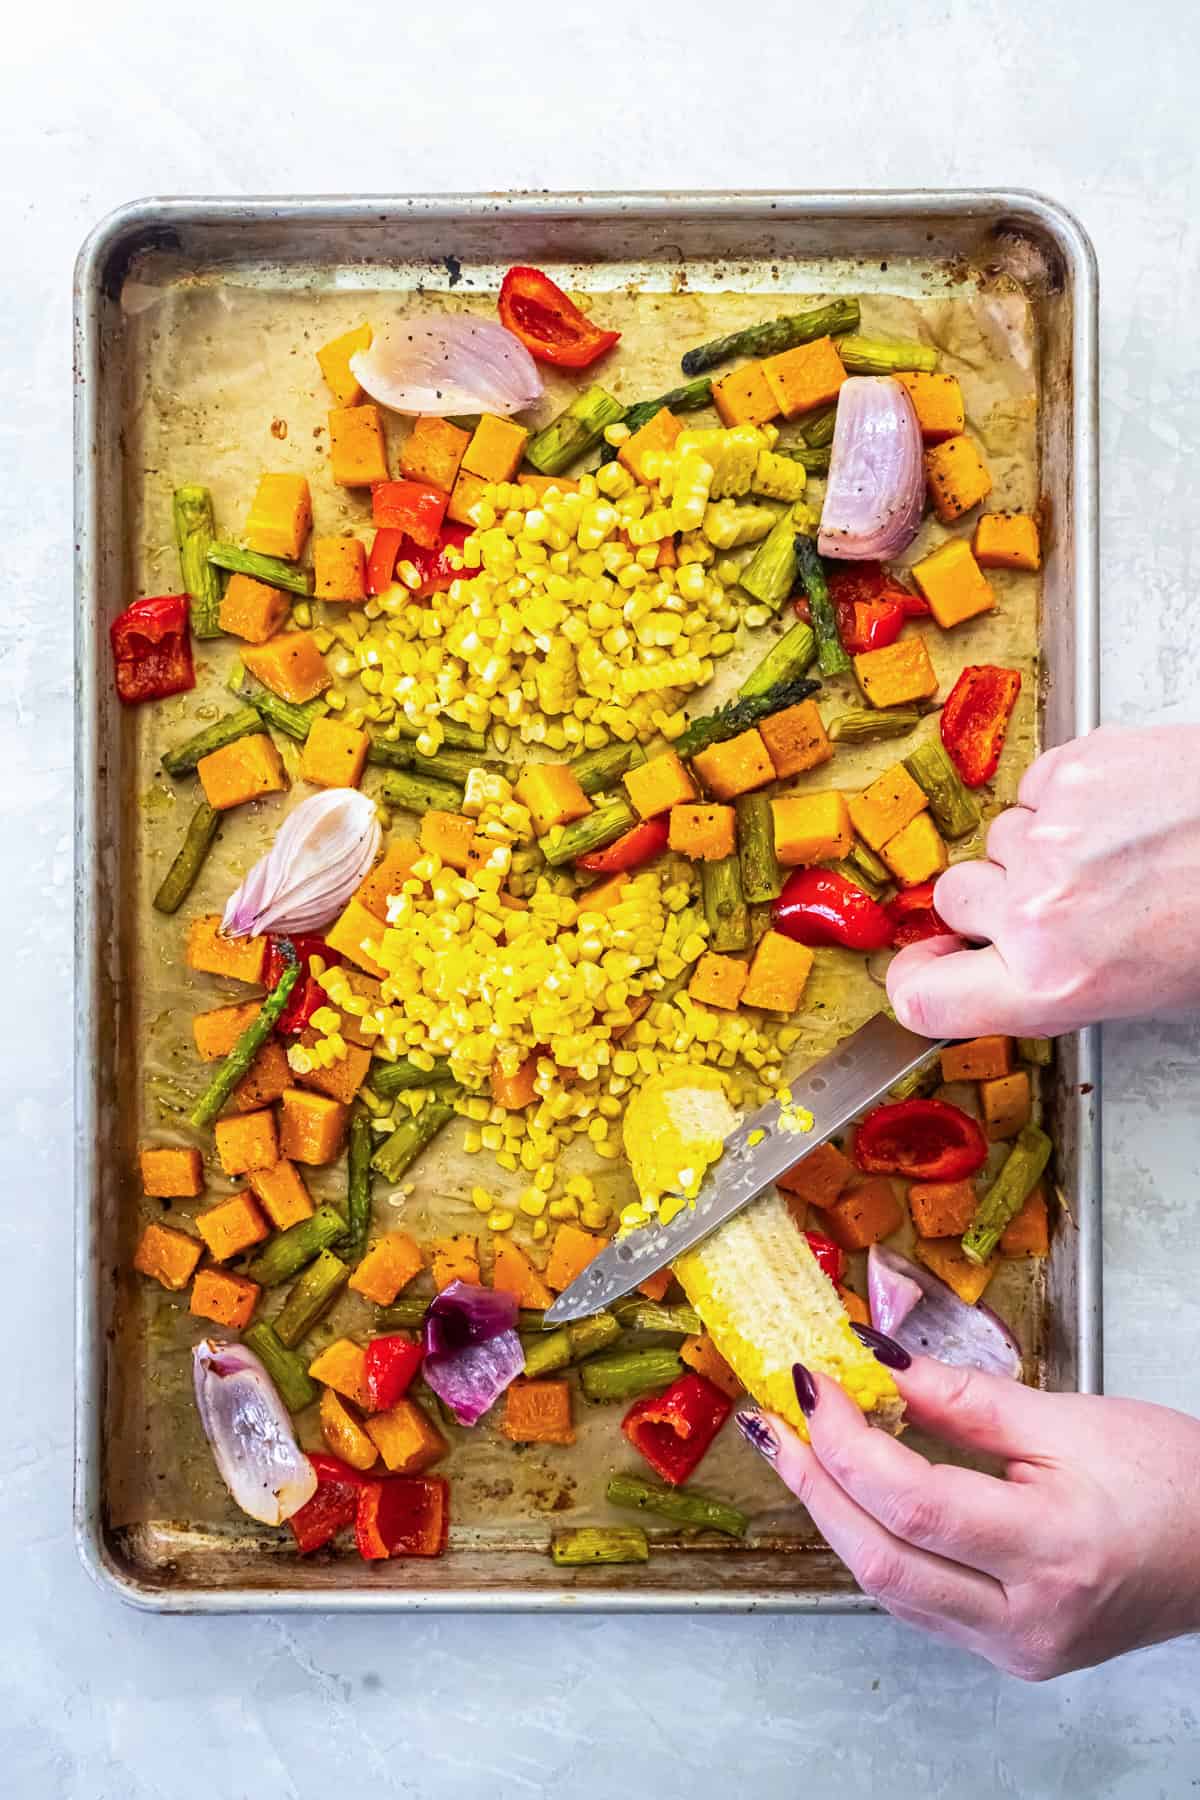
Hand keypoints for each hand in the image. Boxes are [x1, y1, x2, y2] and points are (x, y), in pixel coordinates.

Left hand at [737, 1355, 1199, 1679]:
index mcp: (1052, 1550)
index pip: (914, 1502)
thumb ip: (963, 1397)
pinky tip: (852, 1494)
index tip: (812, 1379)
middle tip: (777, 1419)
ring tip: (799, 1447)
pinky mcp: (1010, 1651)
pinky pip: (918, 1601)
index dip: (846, 1440)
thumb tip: (874, 1361)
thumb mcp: (1068, 1418)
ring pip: (890, 1588)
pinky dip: (876, 1541)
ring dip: (834, 1513)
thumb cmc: (1171, 1479)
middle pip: (883, 1558)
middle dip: (815, 1483)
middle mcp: (1028, 1618)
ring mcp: (1017, 1647)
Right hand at [886, 724, 1199, 1038]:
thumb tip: (1008, 974)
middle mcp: (1041, 911)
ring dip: (1042, 842)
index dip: (917, 982)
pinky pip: (1040, 784)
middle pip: (957, 898)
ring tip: (1118, 849)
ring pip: (1003, 836)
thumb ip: (1059, 983)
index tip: (920, 973)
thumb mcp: (1152, 993)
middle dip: (996, 896)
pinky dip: (1073, 794)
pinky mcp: (1077, 768)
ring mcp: (1053, 833)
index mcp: (1057, 982)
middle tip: (1063, 898)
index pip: (927, 997)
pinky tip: (1126, 809)